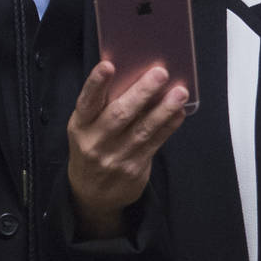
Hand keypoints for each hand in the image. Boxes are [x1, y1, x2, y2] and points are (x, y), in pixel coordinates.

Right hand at [67, 62, 188, 239]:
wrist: (92, 195)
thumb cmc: (92, 147)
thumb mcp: (87, 128)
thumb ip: (104, 107)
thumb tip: (134, 76)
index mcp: (80, 126)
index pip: (86, 102)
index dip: (96, 83)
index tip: (108, 65)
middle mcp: (95, 141)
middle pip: (119, 114)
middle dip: (141, 92)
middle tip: (160, 72)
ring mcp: (115, 157)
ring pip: (142, 130)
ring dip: (164, 109)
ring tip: (180, 92)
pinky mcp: (134, 169)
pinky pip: (155, 143)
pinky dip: (169, 126)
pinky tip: (179, 112)